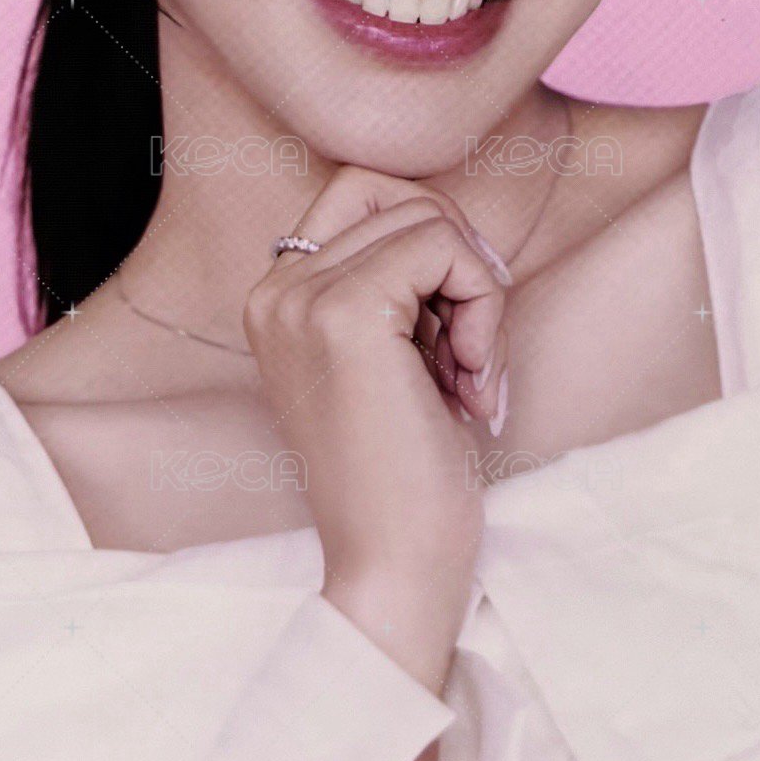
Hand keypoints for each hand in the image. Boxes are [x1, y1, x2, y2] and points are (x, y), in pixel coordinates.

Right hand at [243, 168, 510, 613]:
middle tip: (471, 355)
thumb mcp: (396, 355)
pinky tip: (472, 382)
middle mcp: (275, 289)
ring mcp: (302, 299)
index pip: (366, 194)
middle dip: (460, 267)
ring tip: (469, 378)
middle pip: (400, 199)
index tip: (454, 336)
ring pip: (430, 221)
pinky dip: (485, 306)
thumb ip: (400, 283)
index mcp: (277, 298)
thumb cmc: (409, 475)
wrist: (394, 566)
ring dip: (479, 295)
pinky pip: (446, 249)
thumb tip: (450, 220)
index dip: (433, 249)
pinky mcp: (346, 312)